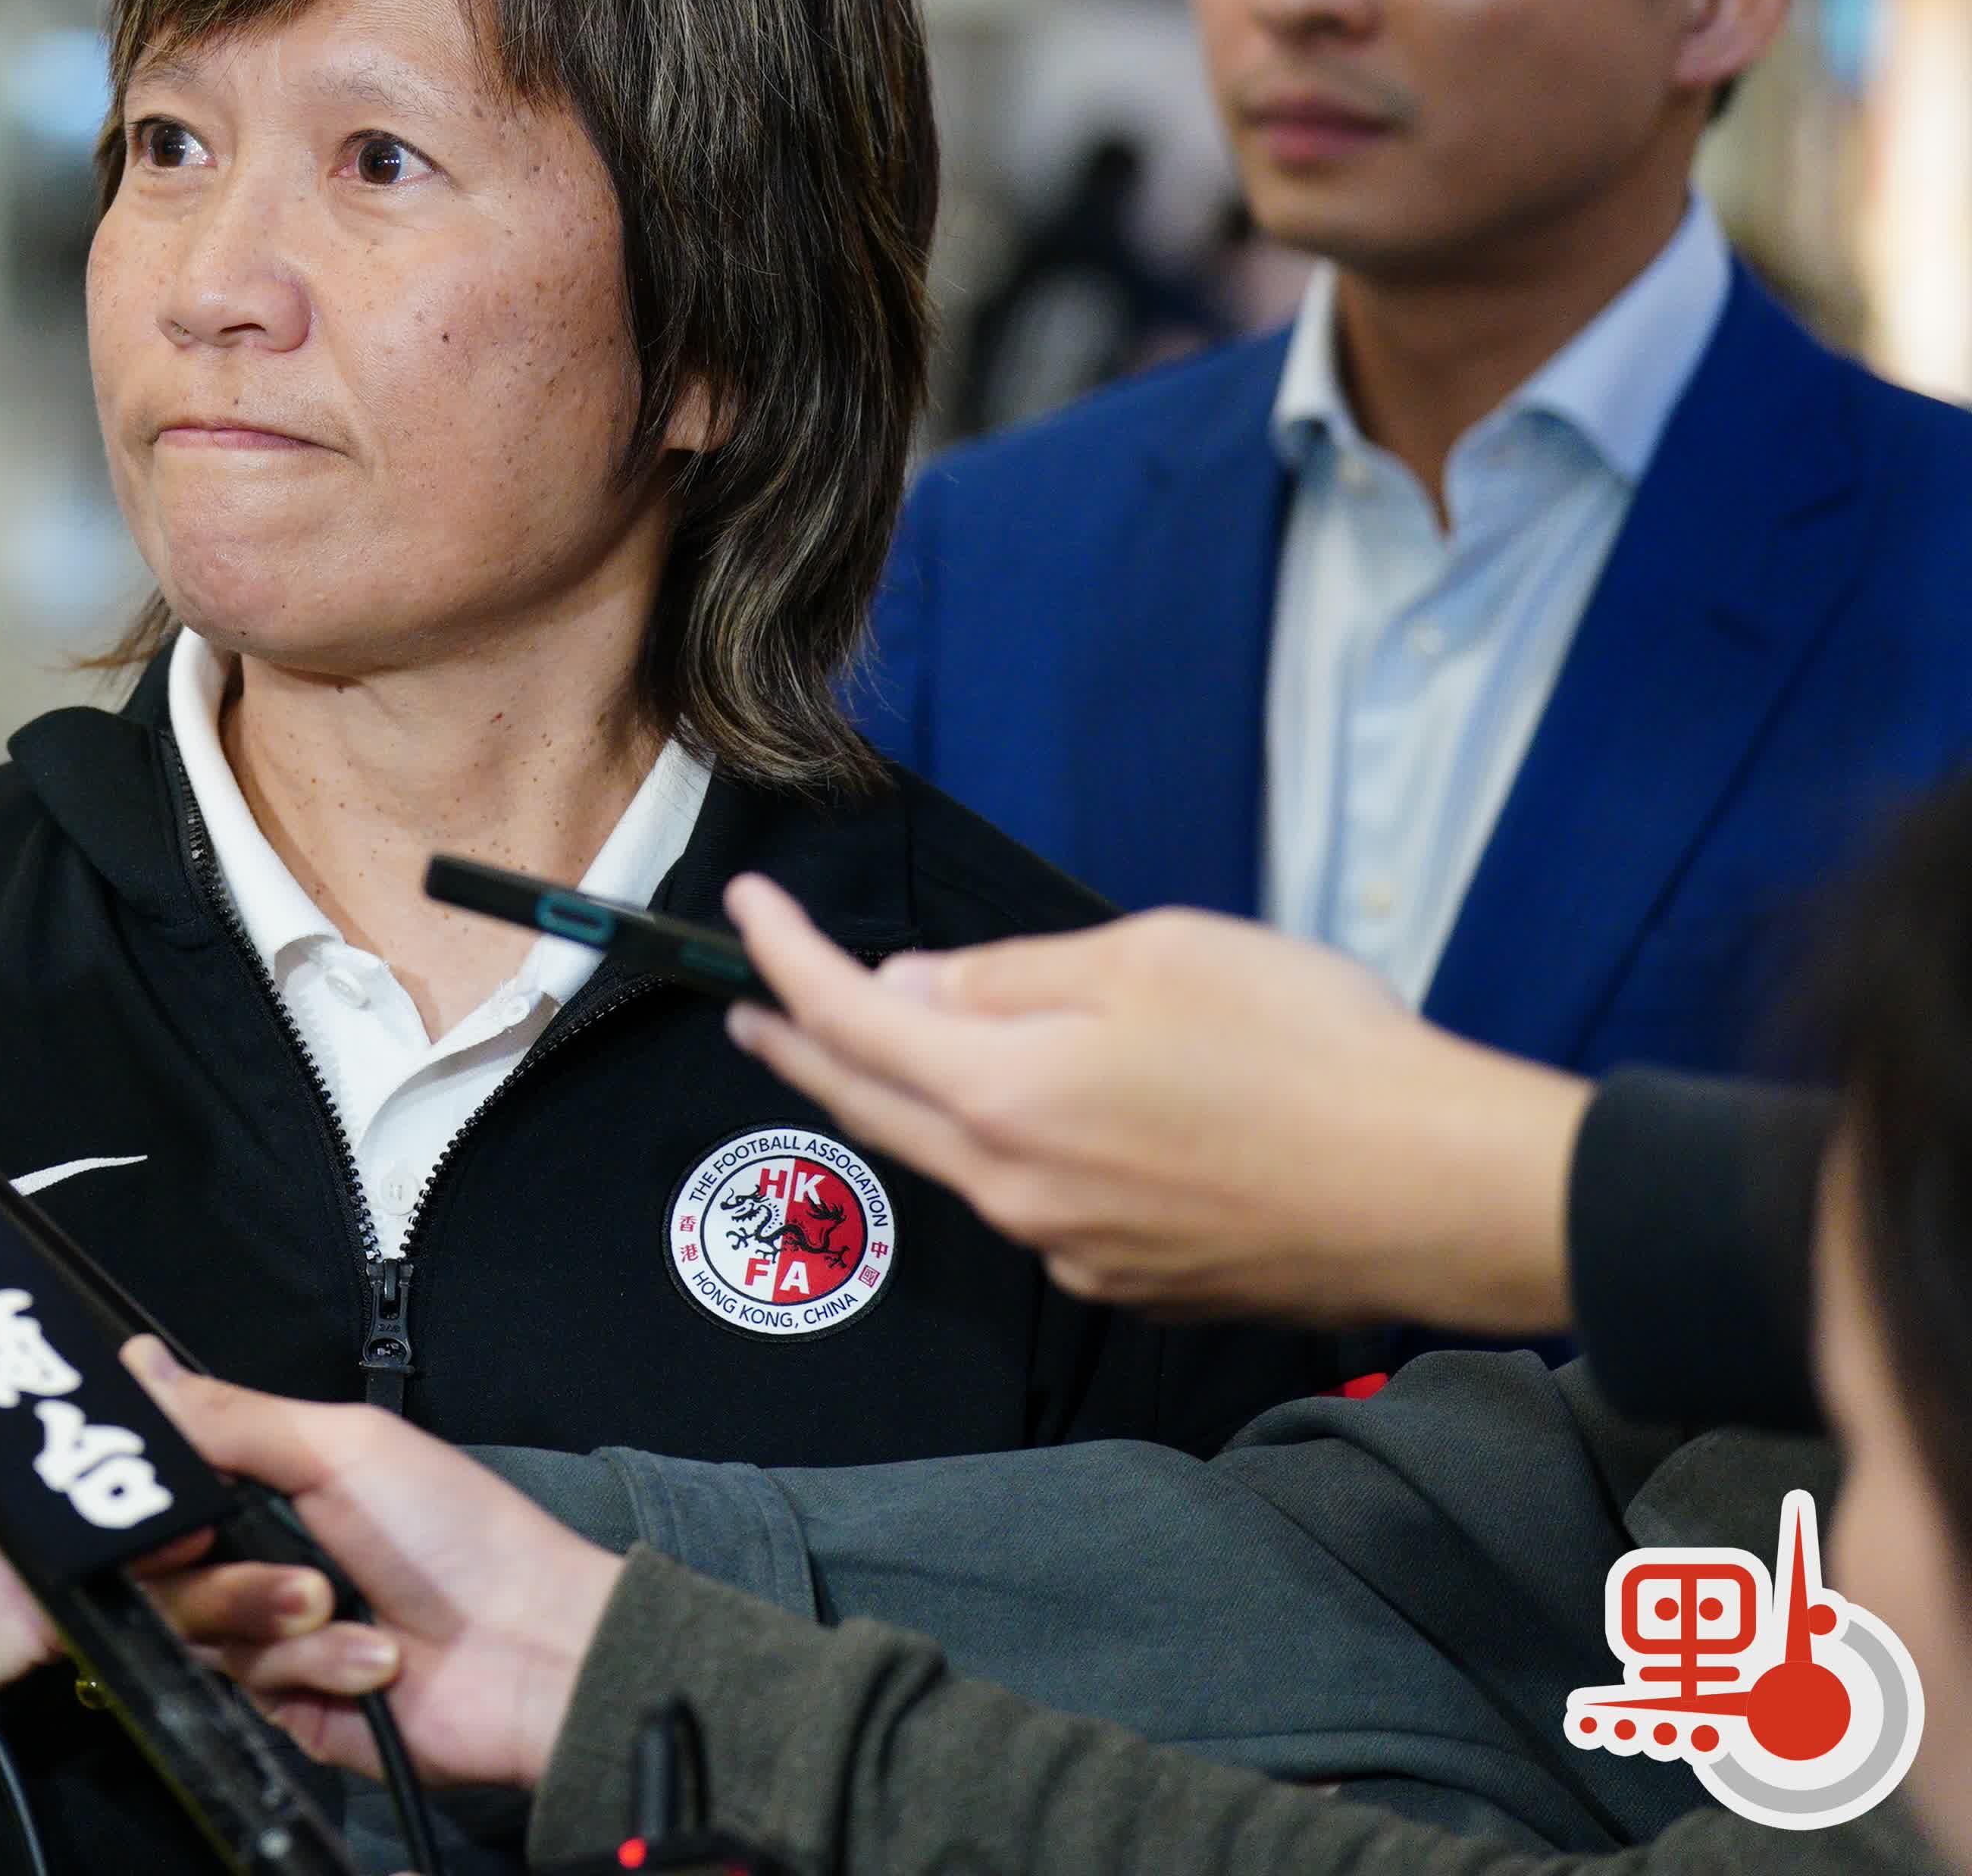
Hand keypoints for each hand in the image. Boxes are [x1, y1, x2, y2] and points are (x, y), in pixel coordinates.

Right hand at [123, 1340, 619, 1789]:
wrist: (532, 1652)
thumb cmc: (458, 1535)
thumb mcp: (343, 1449)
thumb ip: (227, 1416)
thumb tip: (138, 1363)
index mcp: (264, 1488)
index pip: (161, 1493)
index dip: (145, 1505)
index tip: (169, 1513)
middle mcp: (256, 1560)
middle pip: (158, 1571)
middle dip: (219, 1572)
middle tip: (282, 1565)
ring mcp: (269, 1638)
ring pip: (196, 1631)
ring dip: (270, 1616)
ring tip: (336, 1605)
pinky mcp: (289, 1706)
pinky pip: (251, 1687)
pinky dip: (314, 1667)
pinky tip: (373, 1657)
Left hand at [719, 878, 1589, 1330]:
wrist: (1444, 1193)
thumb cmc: (1311, 1051)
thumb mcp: (1151, 960)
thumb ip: (1011, 979)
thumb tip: (911, 989)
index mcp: (1007, 1100)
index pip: (849, 1021)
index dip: (785, 958)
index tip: (744, 905)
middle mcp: (1020, 1192)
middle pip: (877, 1109)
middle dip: (802, 1049)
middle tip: (752, 1009)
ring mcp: (1079, 1251)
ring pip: (961, 1162)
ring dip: (911, 1099)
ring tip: (889, 1043)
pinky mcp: (1142, 1283)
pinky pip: (1042, 1203)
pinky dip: (1010, 1146)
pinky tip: (1040, 1116)